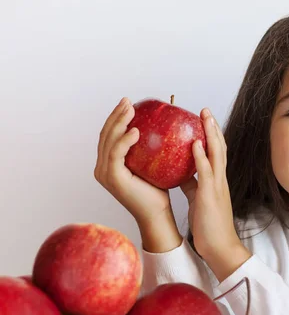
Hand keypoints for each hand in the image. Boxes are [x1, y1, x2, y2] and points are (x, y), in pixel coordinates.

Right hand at [94, 97, 172, 224]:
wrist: (158, 213)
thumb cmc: (158, 190)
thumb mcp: (153, 164)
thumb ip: (149, 147)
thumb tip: (161, 124)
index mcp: (109, 164)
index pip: (109, 135)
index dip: (116, 117)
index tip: (129, 102)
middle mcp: (102, 168)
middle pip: (105, 134)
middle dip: (115, 115)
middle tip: (128, 101)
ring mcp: (105, 173)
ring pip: (108, 141)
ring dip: (119, 122)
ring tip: (130, 109)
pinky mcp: (112, 178)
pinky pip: (117, 154)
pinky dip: (124, 141)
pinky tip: (135, 130)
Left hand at [180, 108, 250, 279]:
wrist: (221, 247)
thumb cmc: (209, 227)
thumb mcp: (198, 201)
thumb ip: (192, 186)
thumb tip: (181, 174)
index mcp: (216, 181)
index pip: (215, 153)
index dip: (210, 135)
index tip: (203, 120)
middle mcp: (219, 179)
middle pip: (219, 147)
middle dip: (212, 128)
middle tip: (205, 110)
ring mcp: (217, 186)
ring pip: (216, 154)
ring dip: (211, 134)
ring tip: (204, 116)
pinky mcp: (211, 195)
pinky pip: (206, 172)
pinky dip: (202, 156)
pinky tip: (196, 143)